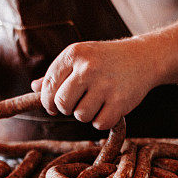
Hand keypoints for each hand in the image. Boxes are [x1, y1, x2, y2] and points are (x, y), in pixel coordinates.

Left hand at [31, 39, 159, 130]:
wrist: (143, 58)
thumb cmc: (106, 60)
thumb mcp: (81, 58)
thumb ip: (58, 74)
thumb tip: (34, 88)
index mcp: (74, 54)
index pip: (49, 85)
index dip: (47, 101)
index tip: (53, 106)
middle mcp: (89, 68)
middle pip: (62, 103)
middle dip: (66, 109)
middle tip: (76, 104)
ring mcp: (105, 85)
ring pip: (80, 116)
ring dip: (86, 115)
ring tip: (96, 103)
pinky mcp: (120, 102)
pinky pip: (99, 123)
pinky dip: (101, 121)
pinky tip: (108, 109)